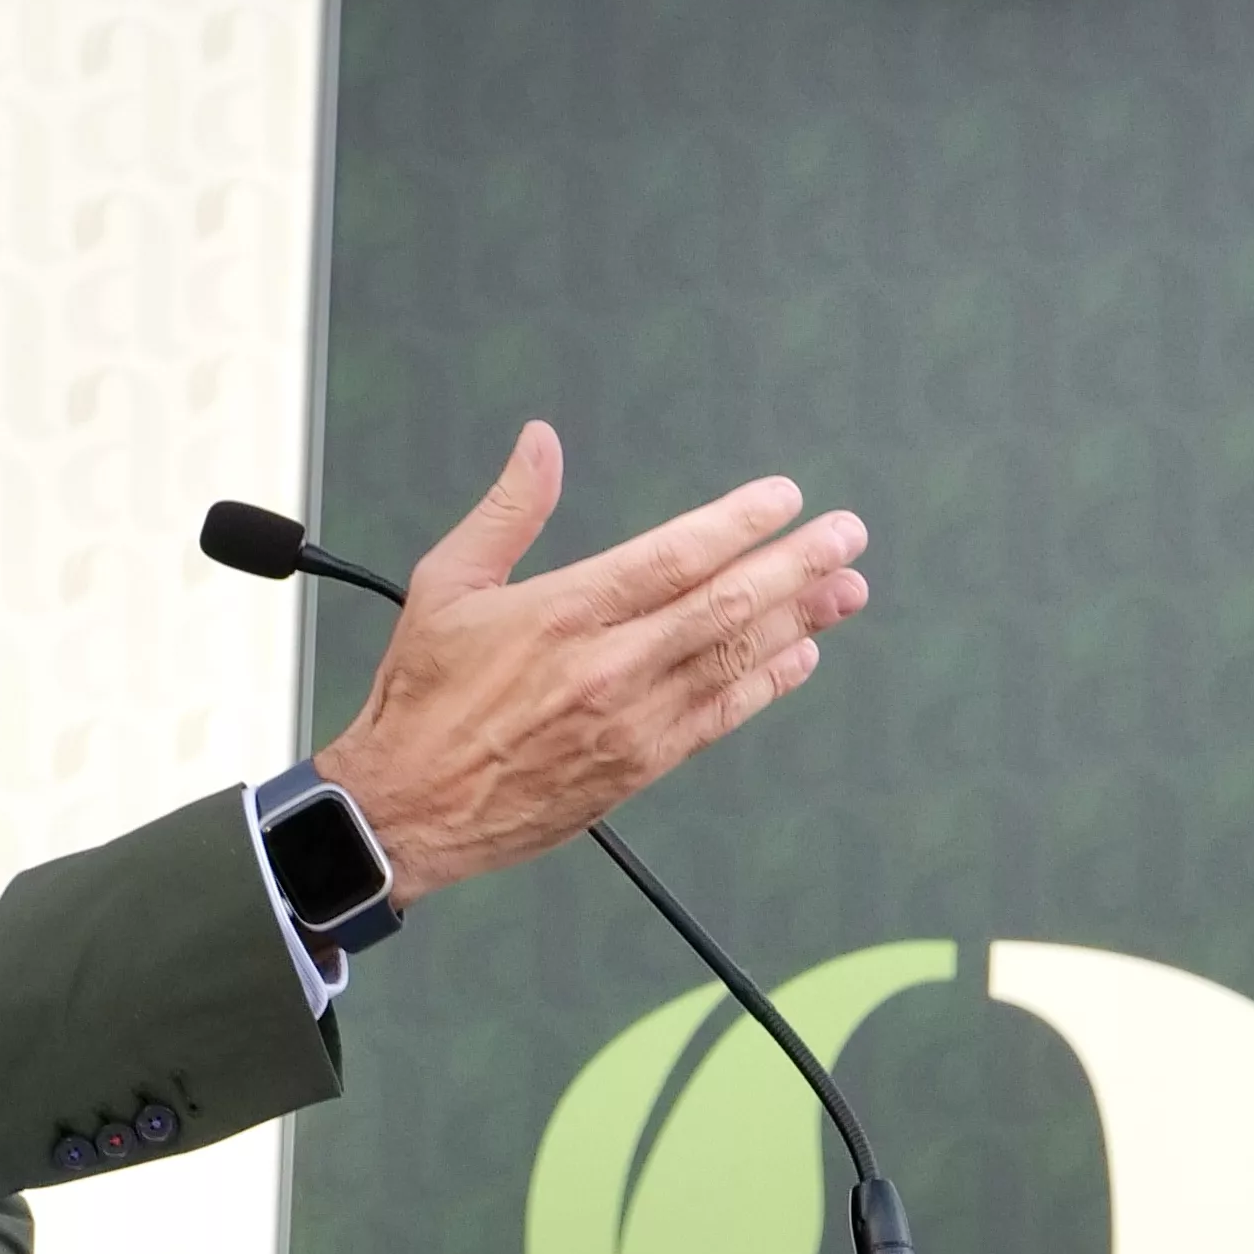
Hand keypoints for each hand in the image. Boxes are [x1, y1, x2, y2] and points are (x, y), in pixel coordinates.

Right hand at [313, 424, 867, 907]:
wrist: (406, 811)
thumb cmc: (421, 697)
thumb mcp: (447, 584)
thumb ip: (508, 510)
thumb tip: (541, 442)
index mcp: (563, 612)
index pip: (675, 555)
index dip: (740, 523)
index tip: (786, 498)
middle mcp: (608, 666)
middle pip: (725, 605)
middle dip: (797, 565)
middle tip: (847, 536)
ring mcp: (630, 721)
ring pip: (734, 660)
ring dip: (799, 621)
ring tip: (845, 589)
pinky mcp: (637, 767)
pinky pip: (719, 718)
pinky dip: (765, 684)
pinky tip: (799, 657)